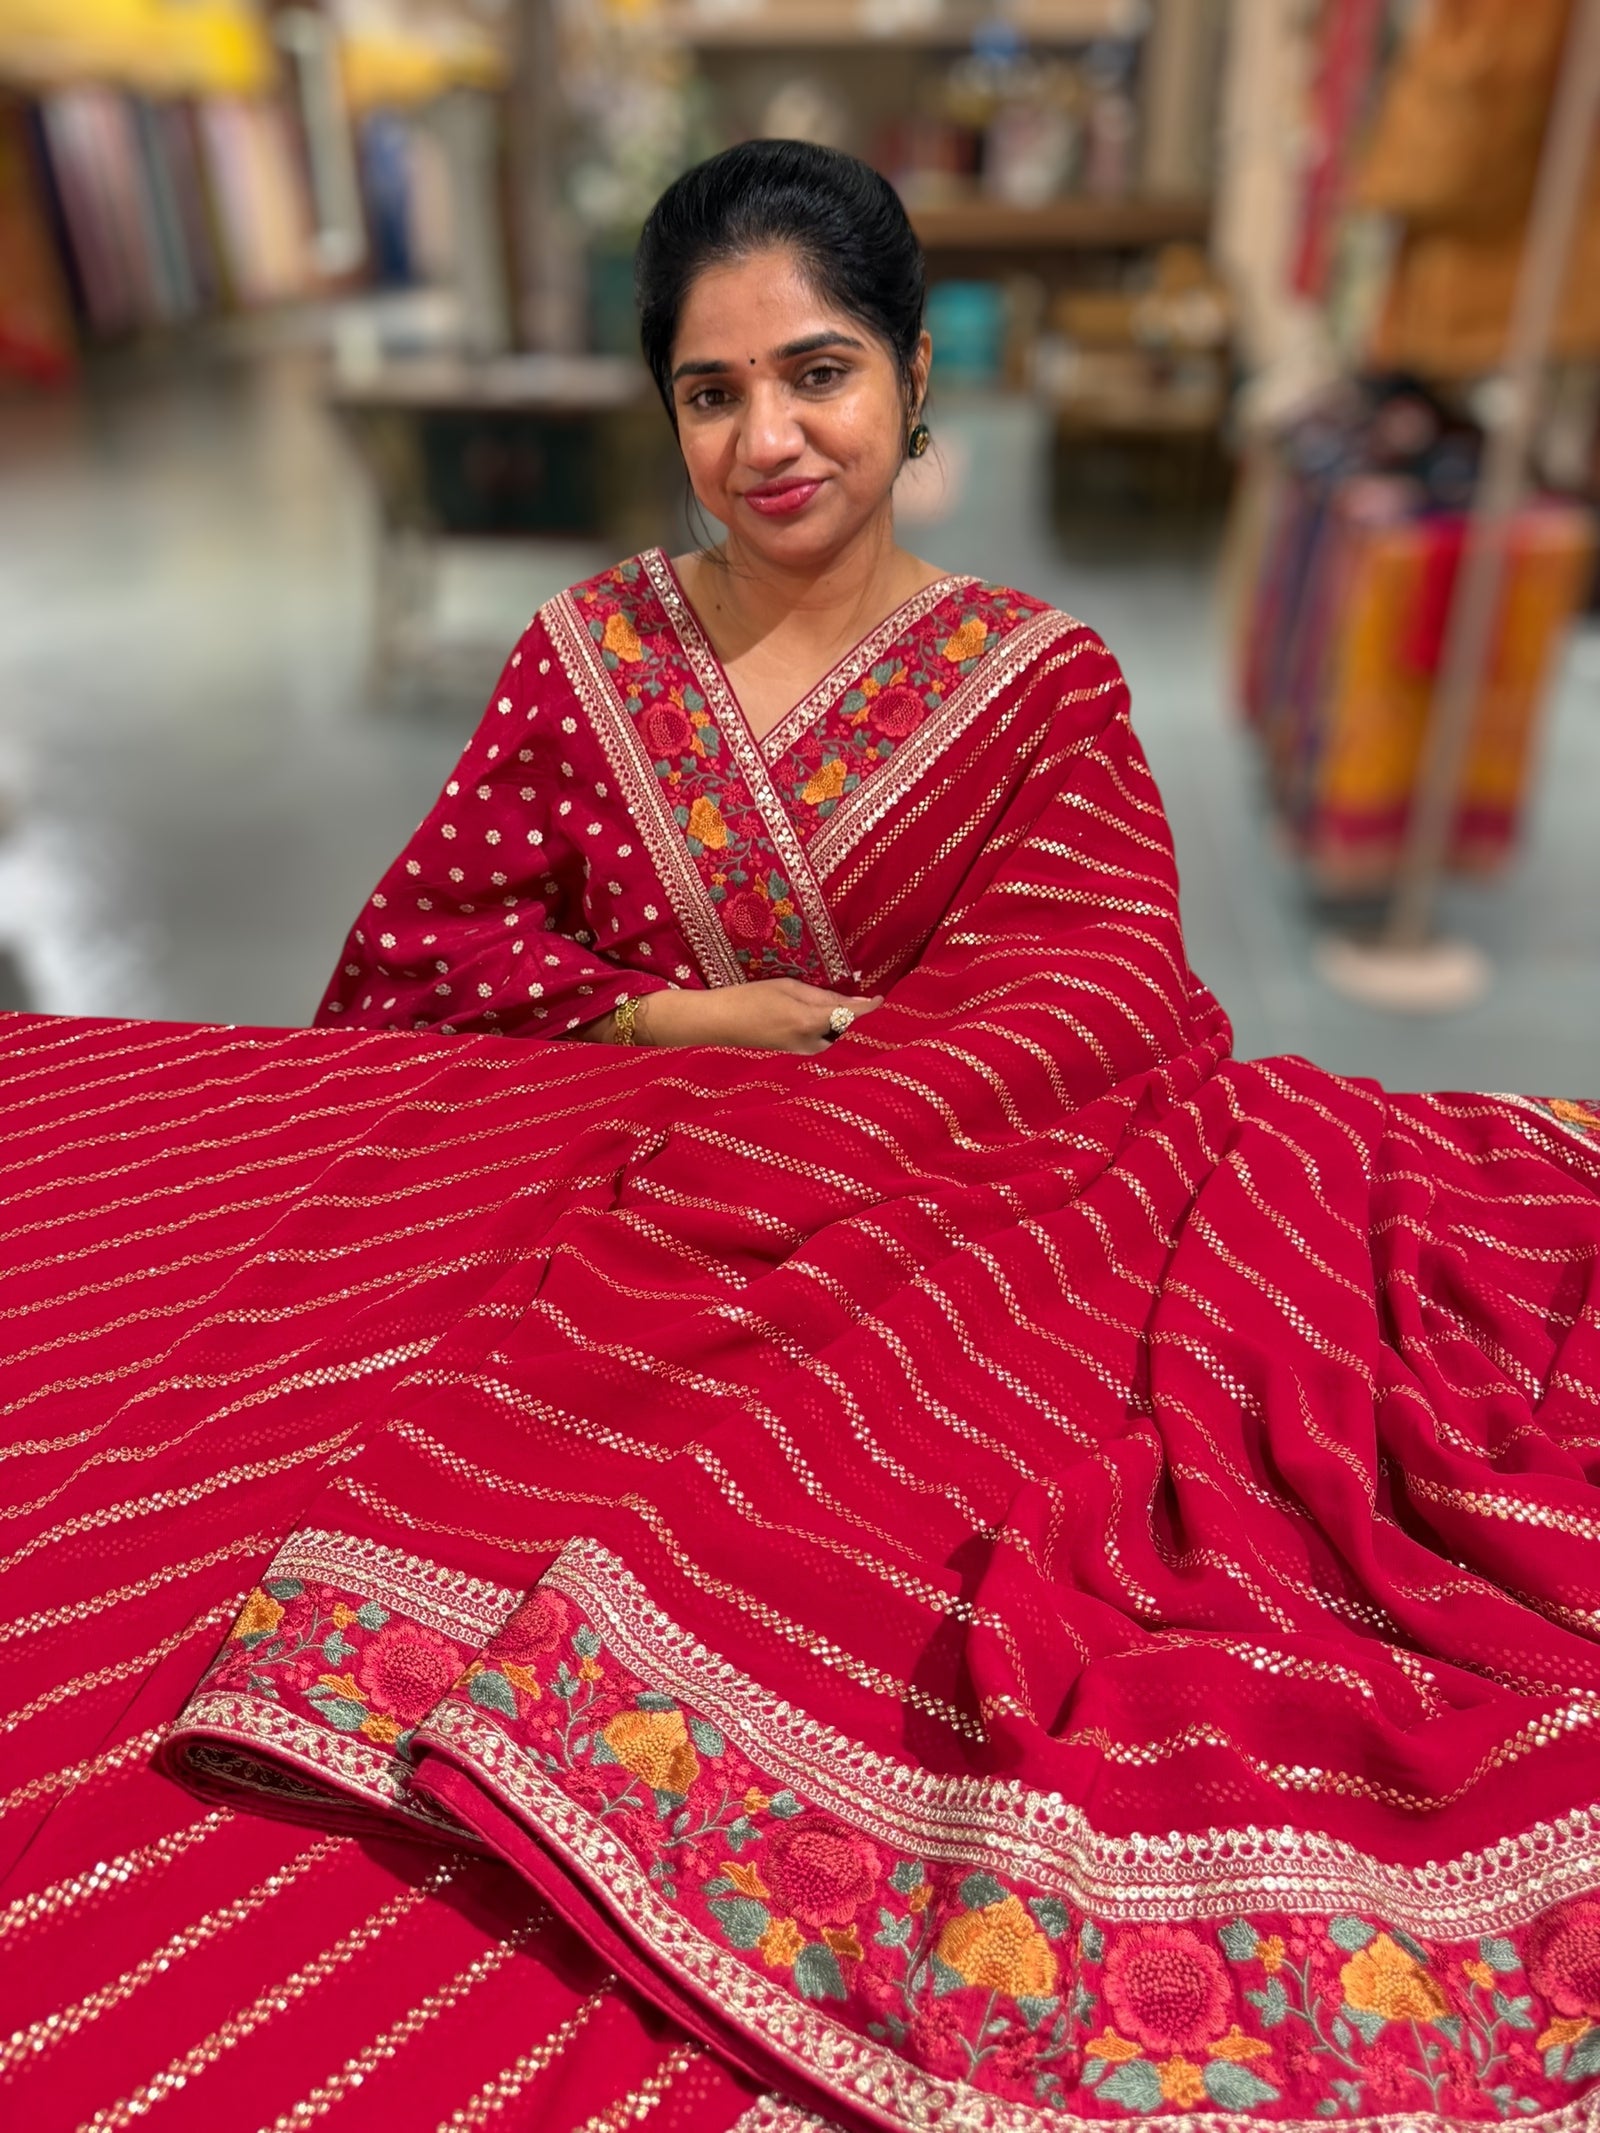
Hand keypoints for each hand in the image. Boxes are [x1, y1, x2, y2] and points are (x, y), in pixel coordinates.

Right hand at [597, 980, 883, 1053]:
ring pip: (829, 1034)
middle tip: (841, 991)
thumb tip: (848, 1001)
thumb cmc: (750, 997)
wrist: (718, 1021)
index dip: (866, 1007)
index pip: (848, 1015)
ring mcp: (799, 1050)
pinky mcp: (791, 1052)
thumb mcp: (788, 987)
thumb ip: (820, 996)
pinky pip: (815, 1039)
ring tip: (818, 1001)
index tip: (880, 998)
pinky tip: (805, 1013)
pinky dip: (819, 1027)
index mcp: (809, 1020)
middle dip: (844, 1012)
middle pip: (840, 1026)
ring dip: (831, 1020)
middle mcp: (809, 1041)